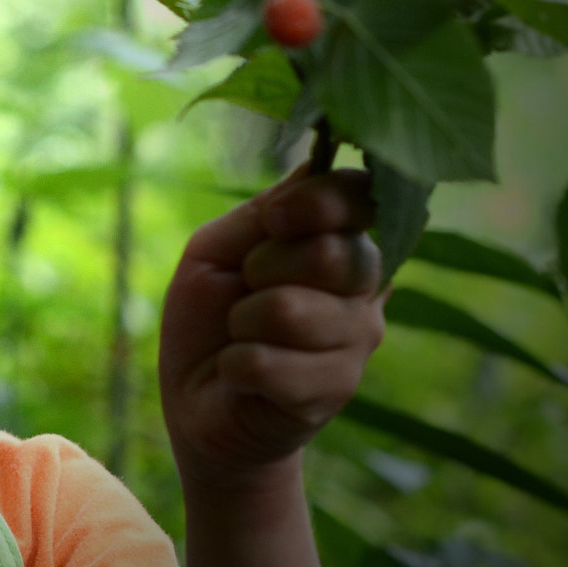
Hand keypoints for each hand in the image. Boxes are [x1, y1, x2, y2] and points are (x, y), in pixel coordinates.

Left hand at [159, 168, 385, 491]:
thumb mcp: (218, 250)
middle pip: (329, 253)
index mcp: (339, 241)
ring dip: (241, 323)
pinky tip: (242, 374)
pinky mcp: (336, 389)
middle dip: (262, 268)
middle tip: (247, 290)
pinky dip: (234, 365)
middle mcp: (365, 287)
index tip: (273, 220)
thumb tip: (317, 163)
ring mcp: (358, 340)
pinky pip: (267, 363)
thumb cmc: (209, 318)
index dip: (317, 202)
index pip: (361, 196)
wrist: (202, 402)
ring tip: (243, 336)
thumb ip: (264, 214)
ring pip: (290, 311)